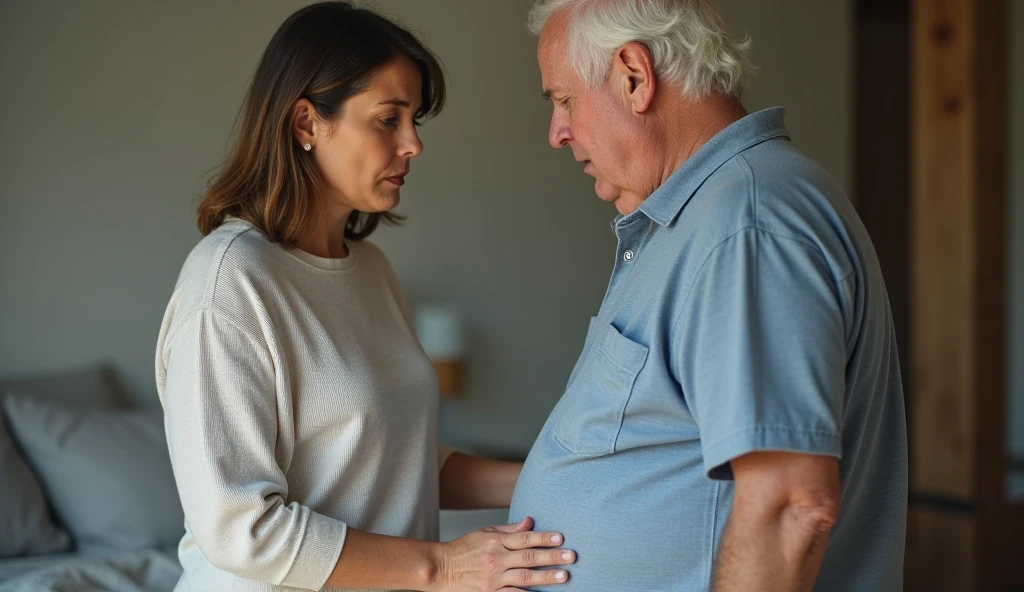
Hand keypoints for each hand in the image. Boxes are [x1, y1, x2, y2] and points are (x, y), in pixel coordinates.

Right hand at [430, 517, 574, 590]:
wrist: (440, 569)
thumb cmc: (464, 550)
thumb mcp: (485, 532)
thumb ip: (510, 529)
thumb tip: (530, 521)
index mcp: (496, 541)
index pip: (525, 538)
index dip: (543, 537)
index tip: (561, 538)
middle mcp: (496, 559)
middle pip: (528, 558)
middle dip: (552, 557)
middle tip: (571, 556)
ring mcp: (493, 579)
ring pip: (523, 578)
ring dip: (545, 577)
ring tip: (564, 576)